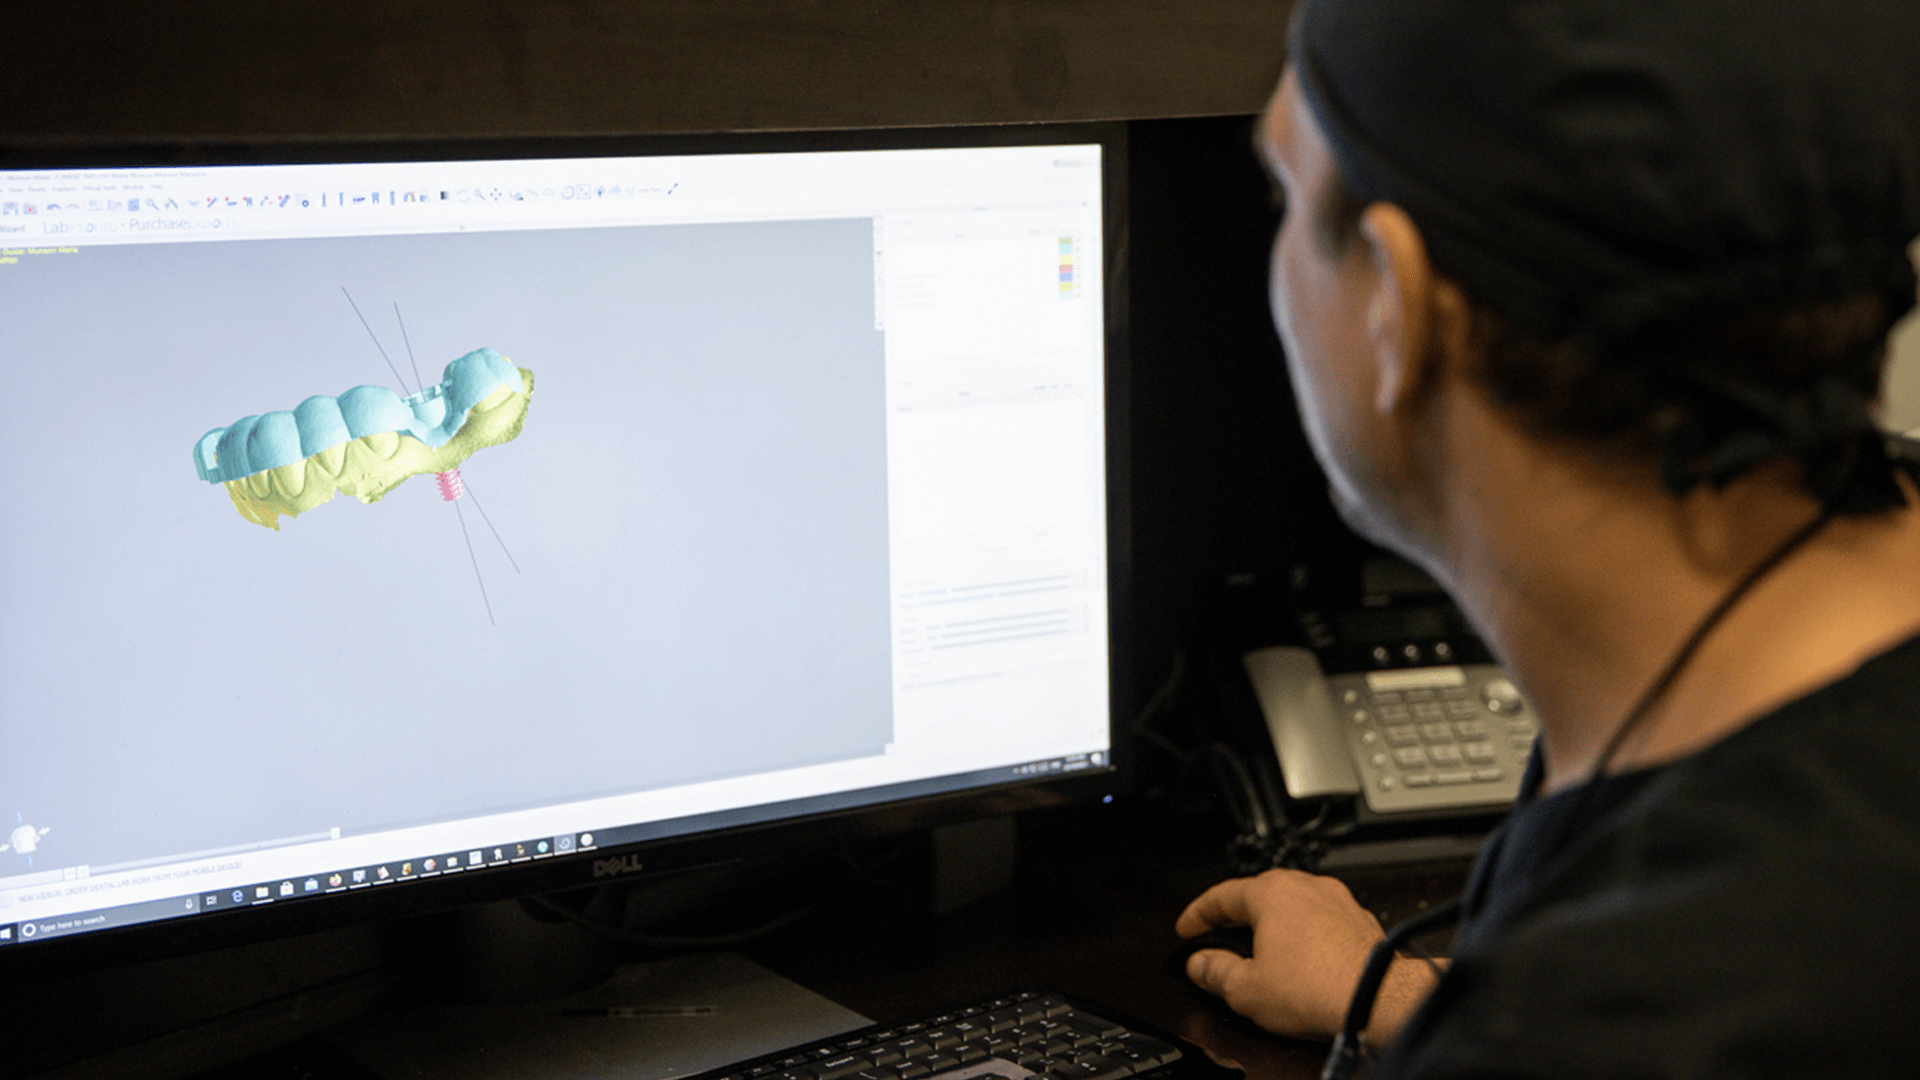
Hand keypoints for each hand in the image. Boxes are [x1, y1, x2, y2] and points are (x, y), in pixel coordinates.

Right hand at [1175, 869, 1439, 1044]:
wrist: (1377, 999)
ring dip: (1273, 924)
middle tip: (1220, 936)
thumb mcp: (1246, 990)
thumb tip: (1201, 965)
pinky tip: (1302, 961)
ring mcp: (1336, 901)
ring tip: (1263, 952)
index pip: (1221, 895)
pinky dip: (1304, 935)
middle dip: (1236, 916)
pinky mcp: (1359, 921)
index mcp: (1270, 893)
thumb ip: (1215, 972)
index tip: (1188, 929)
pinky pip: (1320, 921)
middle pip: (1258, 894)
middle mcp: (1305, 887)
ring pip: (1293, 905)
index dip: (1197, 914)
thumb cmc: (1317, 989)